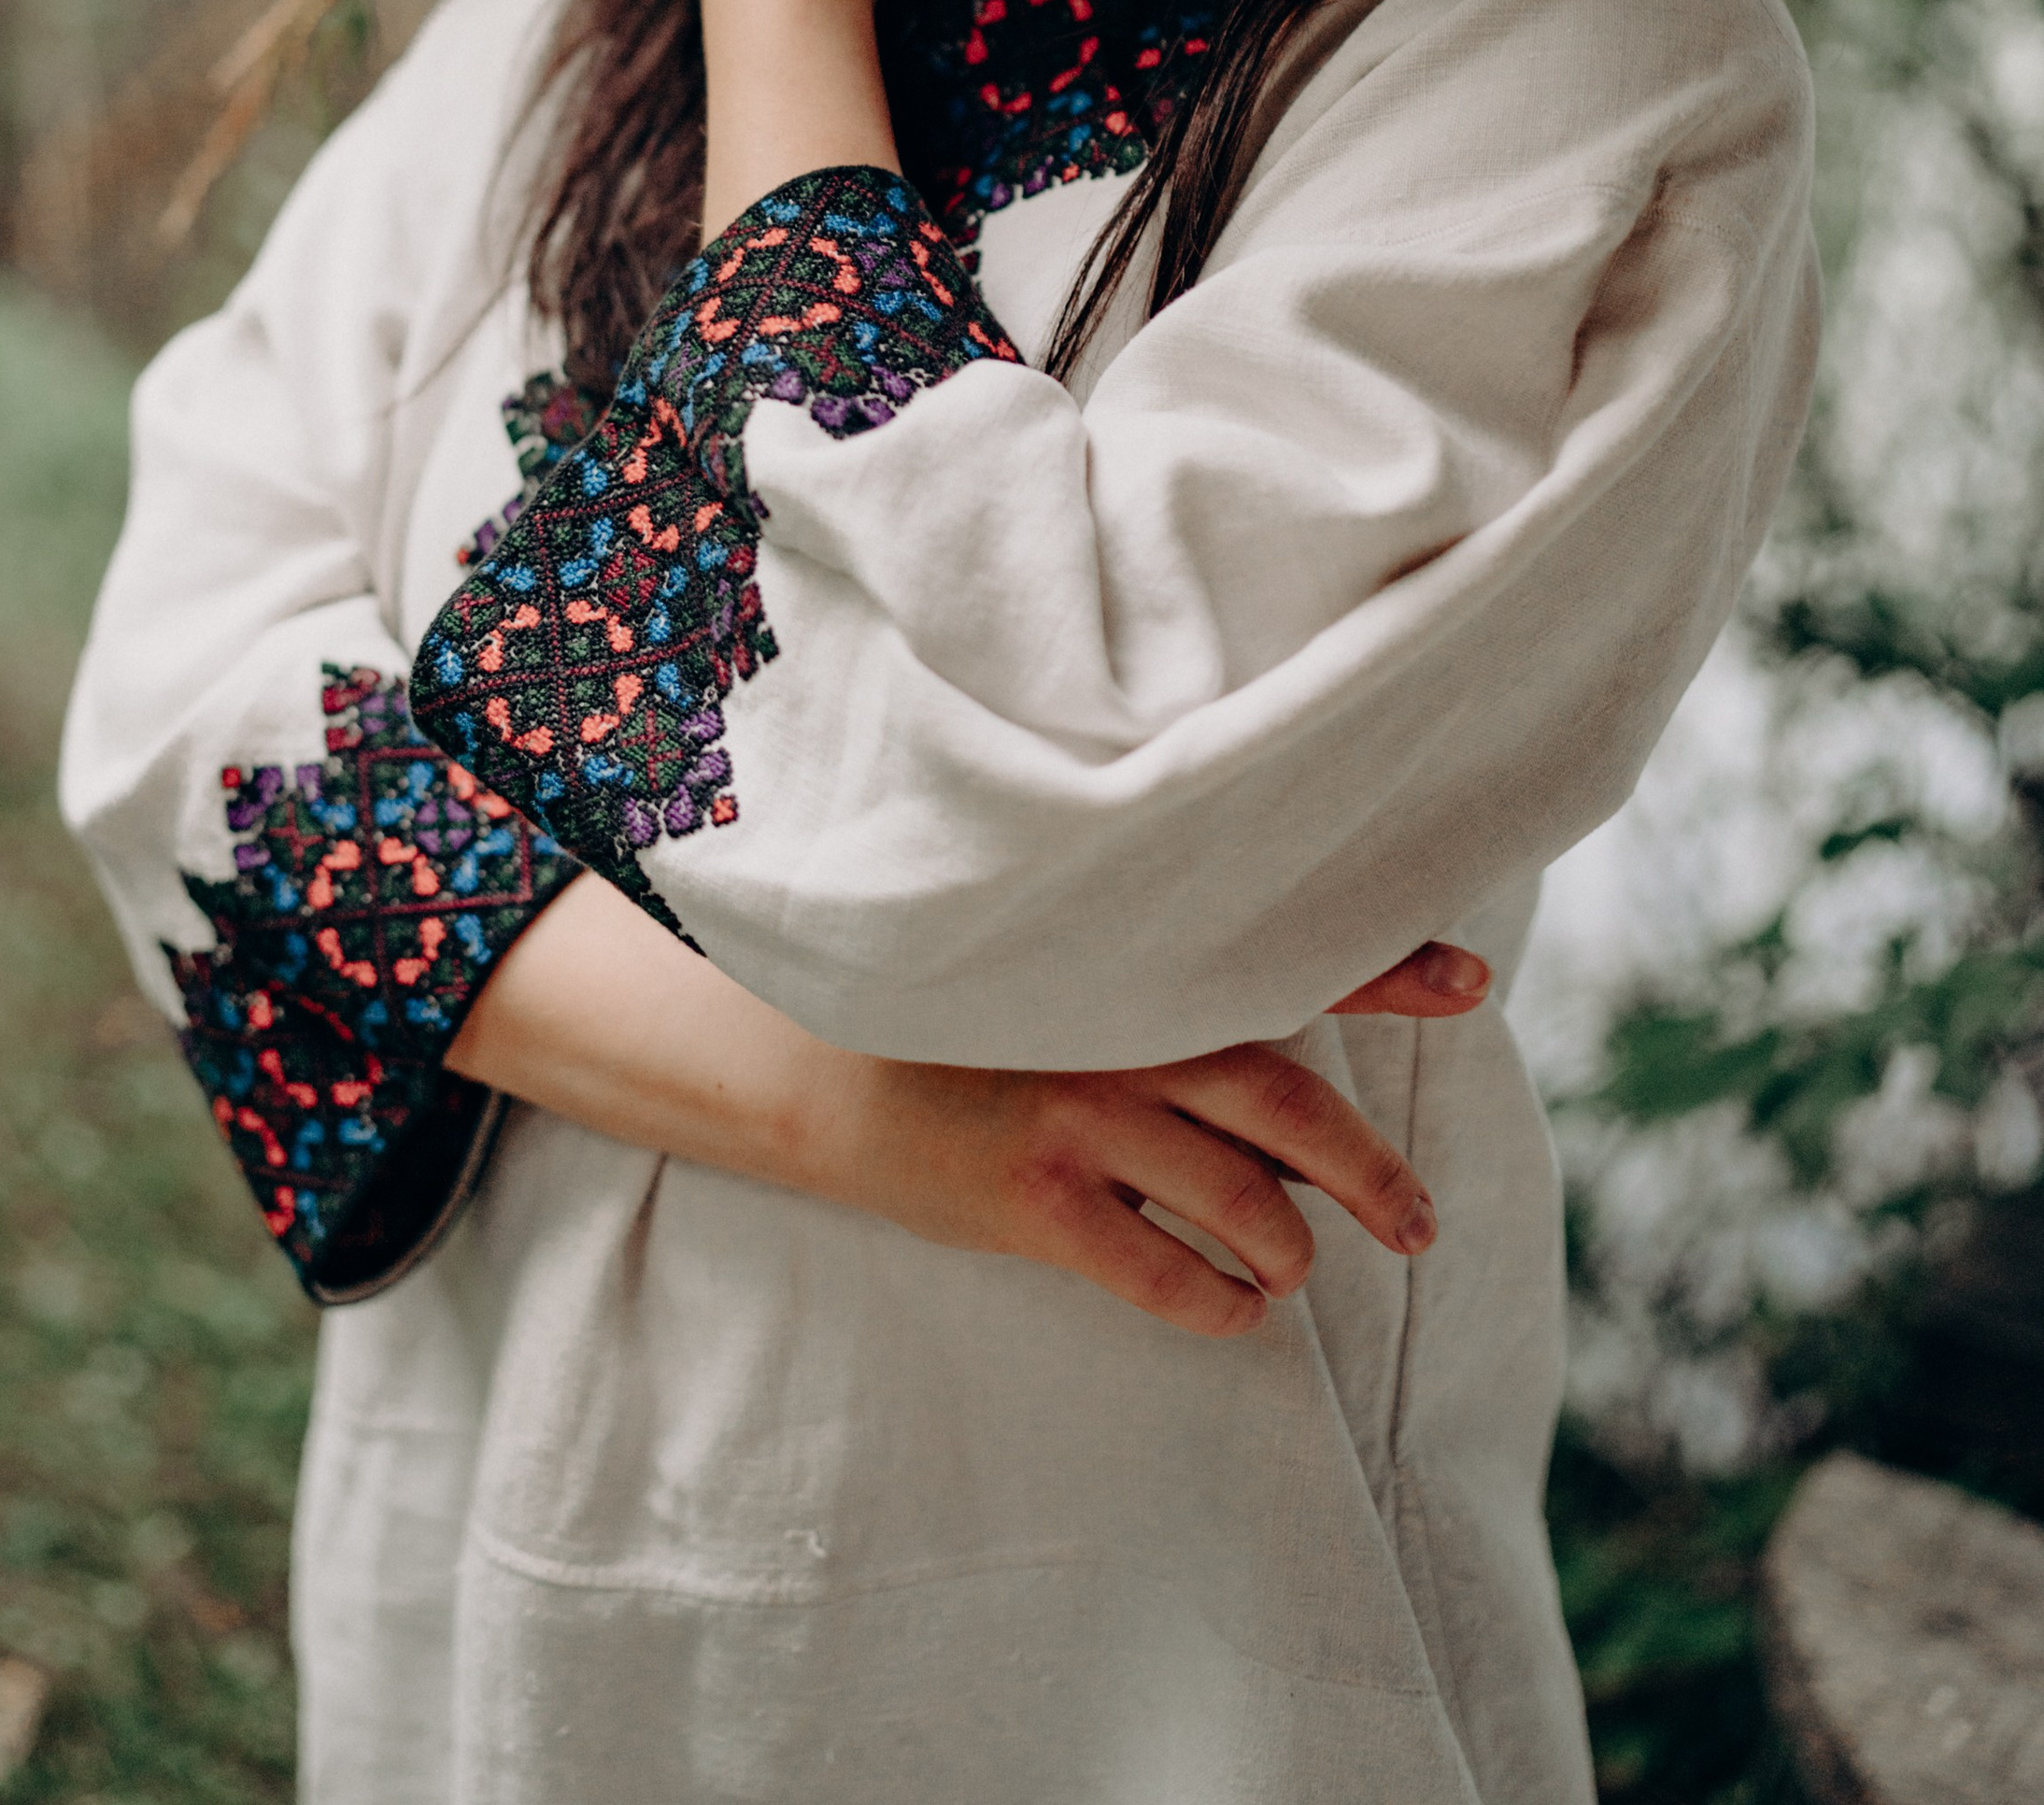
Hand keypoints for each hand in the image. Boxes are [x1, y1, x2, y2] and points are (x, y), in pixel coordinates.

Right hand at [455, 880, 1490, 1342]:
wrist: (791, 1053)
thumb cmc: (921, 996)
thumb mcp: (1029, 952)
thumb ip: (1128, 958)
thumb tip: (1239, 960)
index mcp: (1124, 959)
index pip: (1281, 952)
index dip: (1383, 965)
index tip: (1474, 978)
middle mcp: (1116, 1029)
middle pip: (1288, 1105)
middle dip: (1370, 1172)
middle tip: (1419, 1222)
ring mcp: (1076, 1115)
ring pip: (1239, 1201)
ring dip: (1287, 1247)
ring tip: (1300, 1268)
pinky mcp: (1030, 1199)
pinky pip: (1158, 1270)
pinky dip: (1212, 1300)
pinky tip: (1230, 1313)